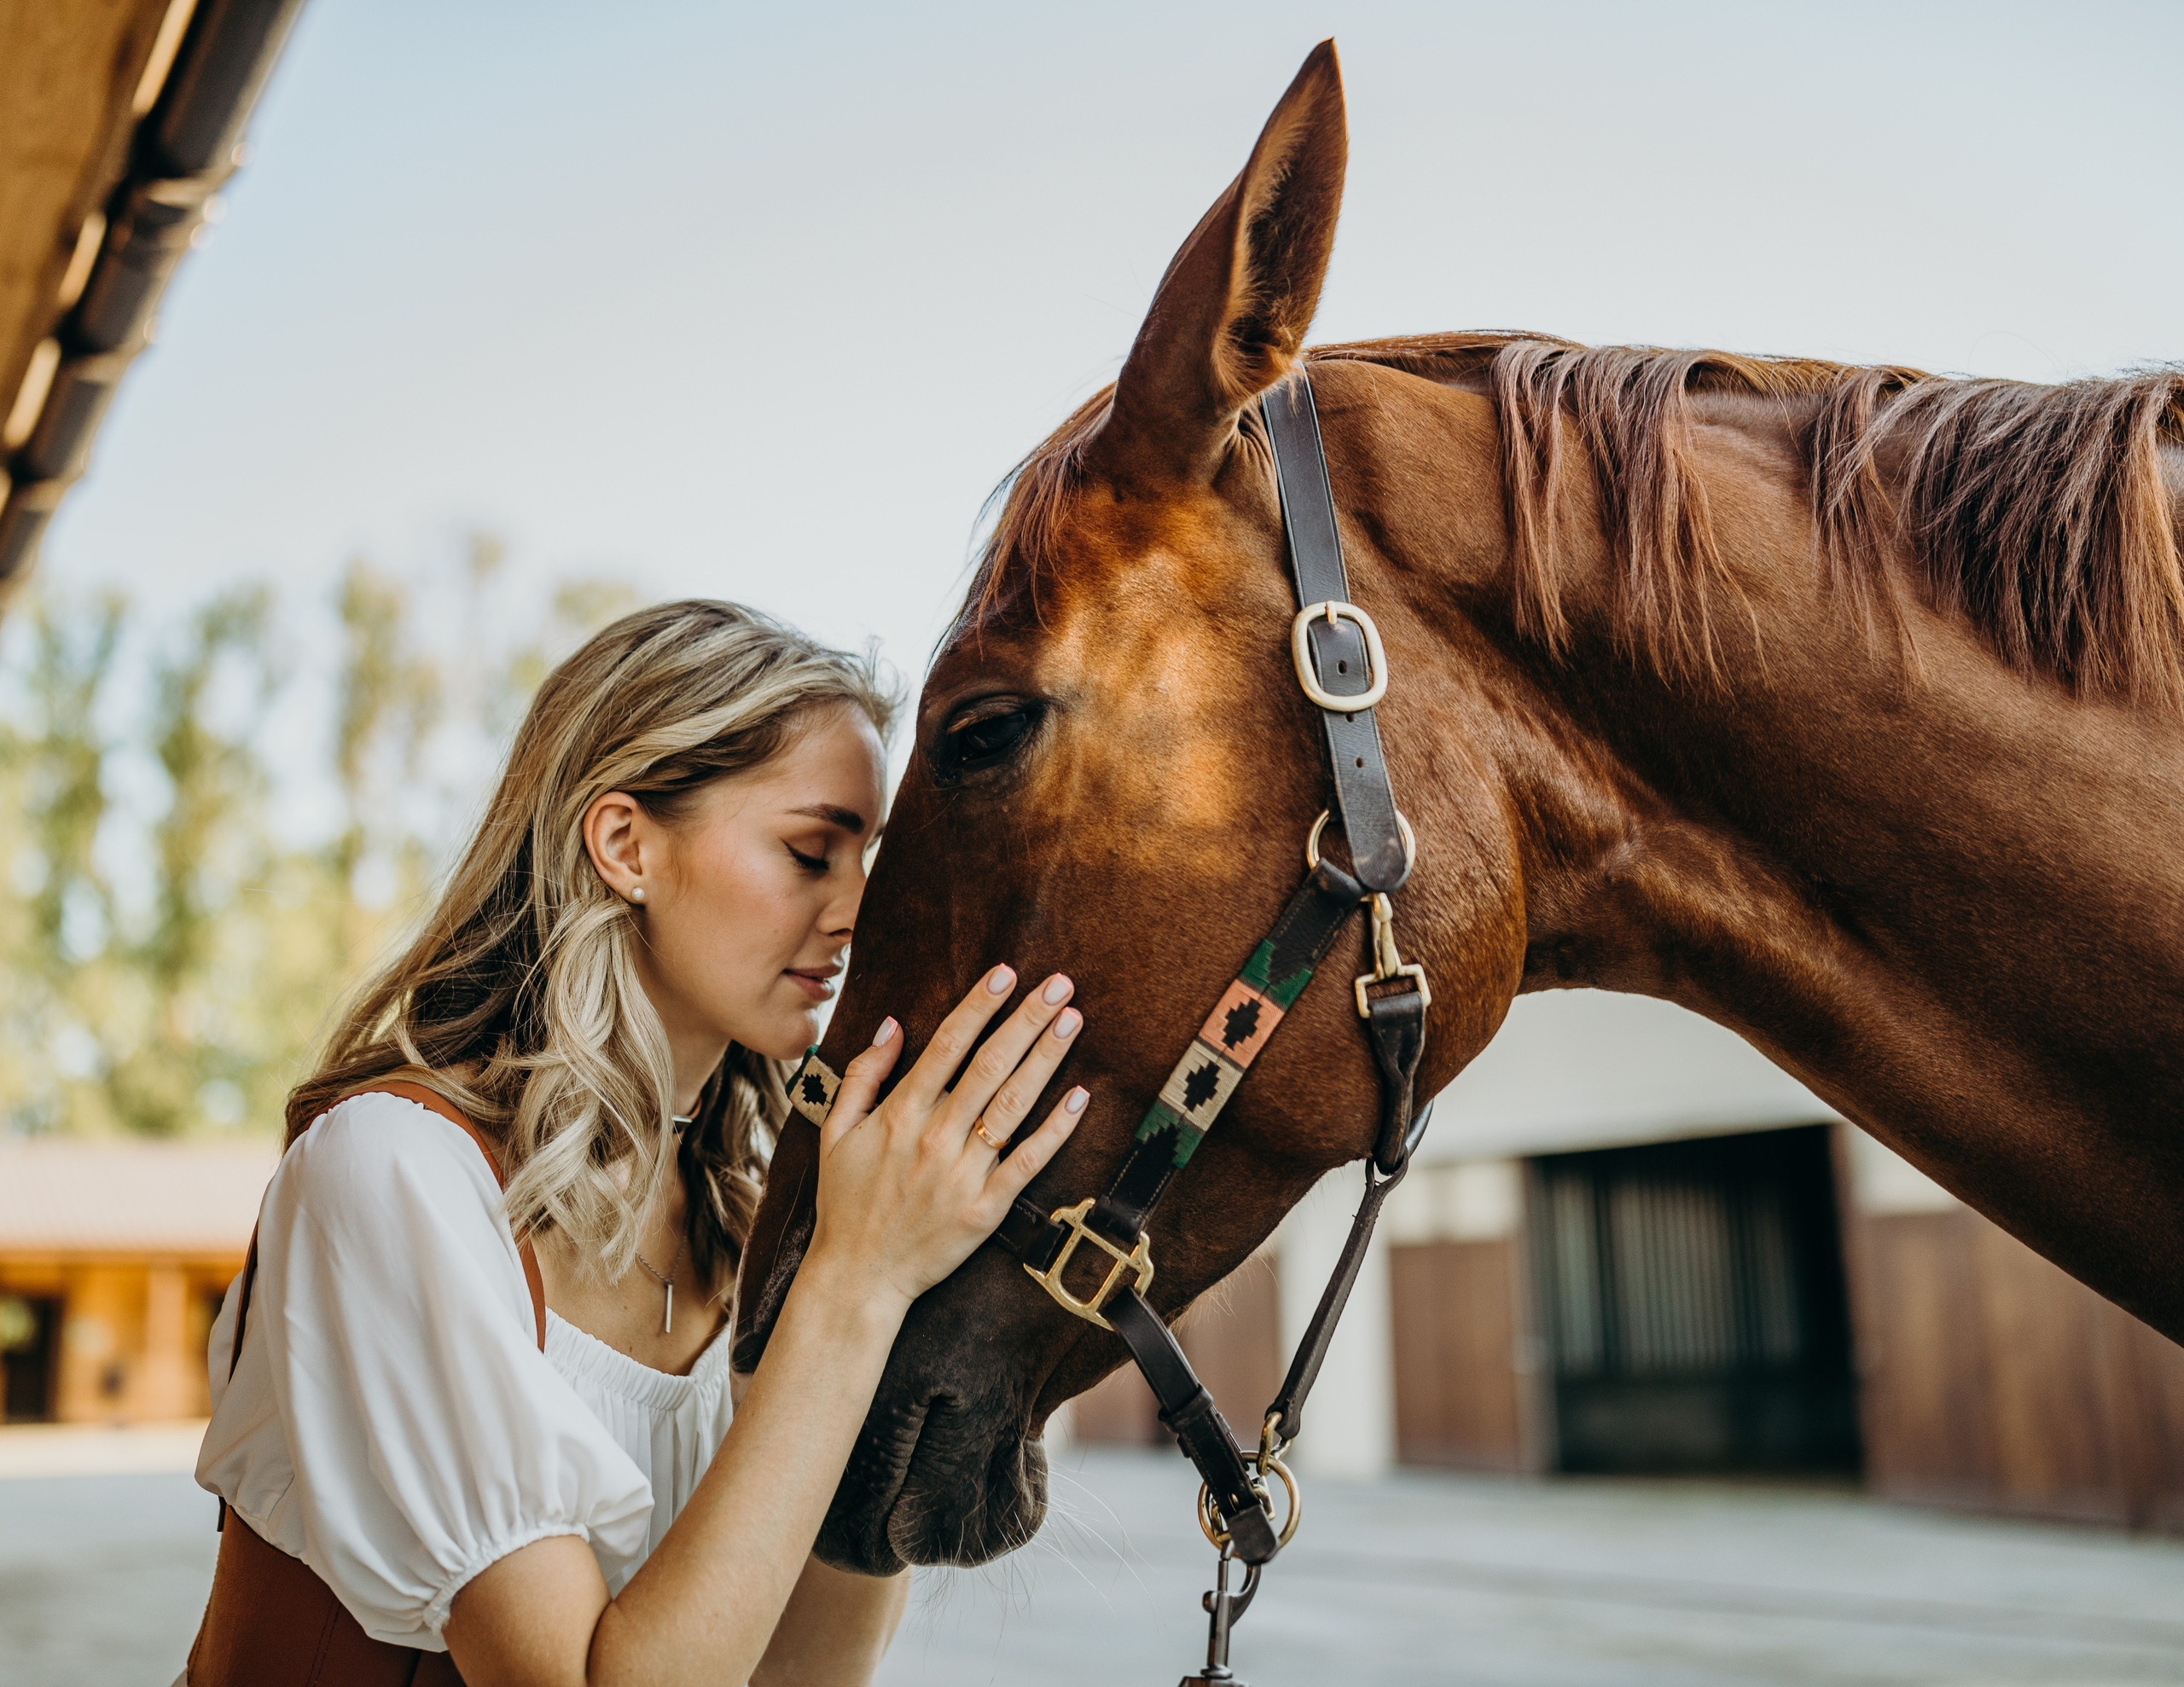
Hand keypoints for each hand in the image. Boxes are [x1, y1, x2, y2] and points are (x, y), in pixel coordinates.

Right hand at [806, 966, 1086, 1310]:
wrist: (858, 1276)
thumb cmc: (846, 1202)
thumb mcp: (835, 1132)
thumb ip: (862, 1075)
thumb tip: (892, 1025)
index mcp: (899, 1114)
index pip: (947, 1045)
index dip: (979, 1006)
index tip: (1006, 973)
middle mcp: (934, 1137)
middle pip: (989, 1065)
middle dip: (1027, 1019)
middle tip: (1060, 984)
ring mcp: (963, 1174)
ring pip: (1013, 1105)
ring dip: (1046, 1058)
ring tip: (1072, 1020)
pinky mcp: (986, 1209)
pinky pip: (1028, 1162)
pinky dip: (1055, 1129)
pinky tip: (1079, 1097)